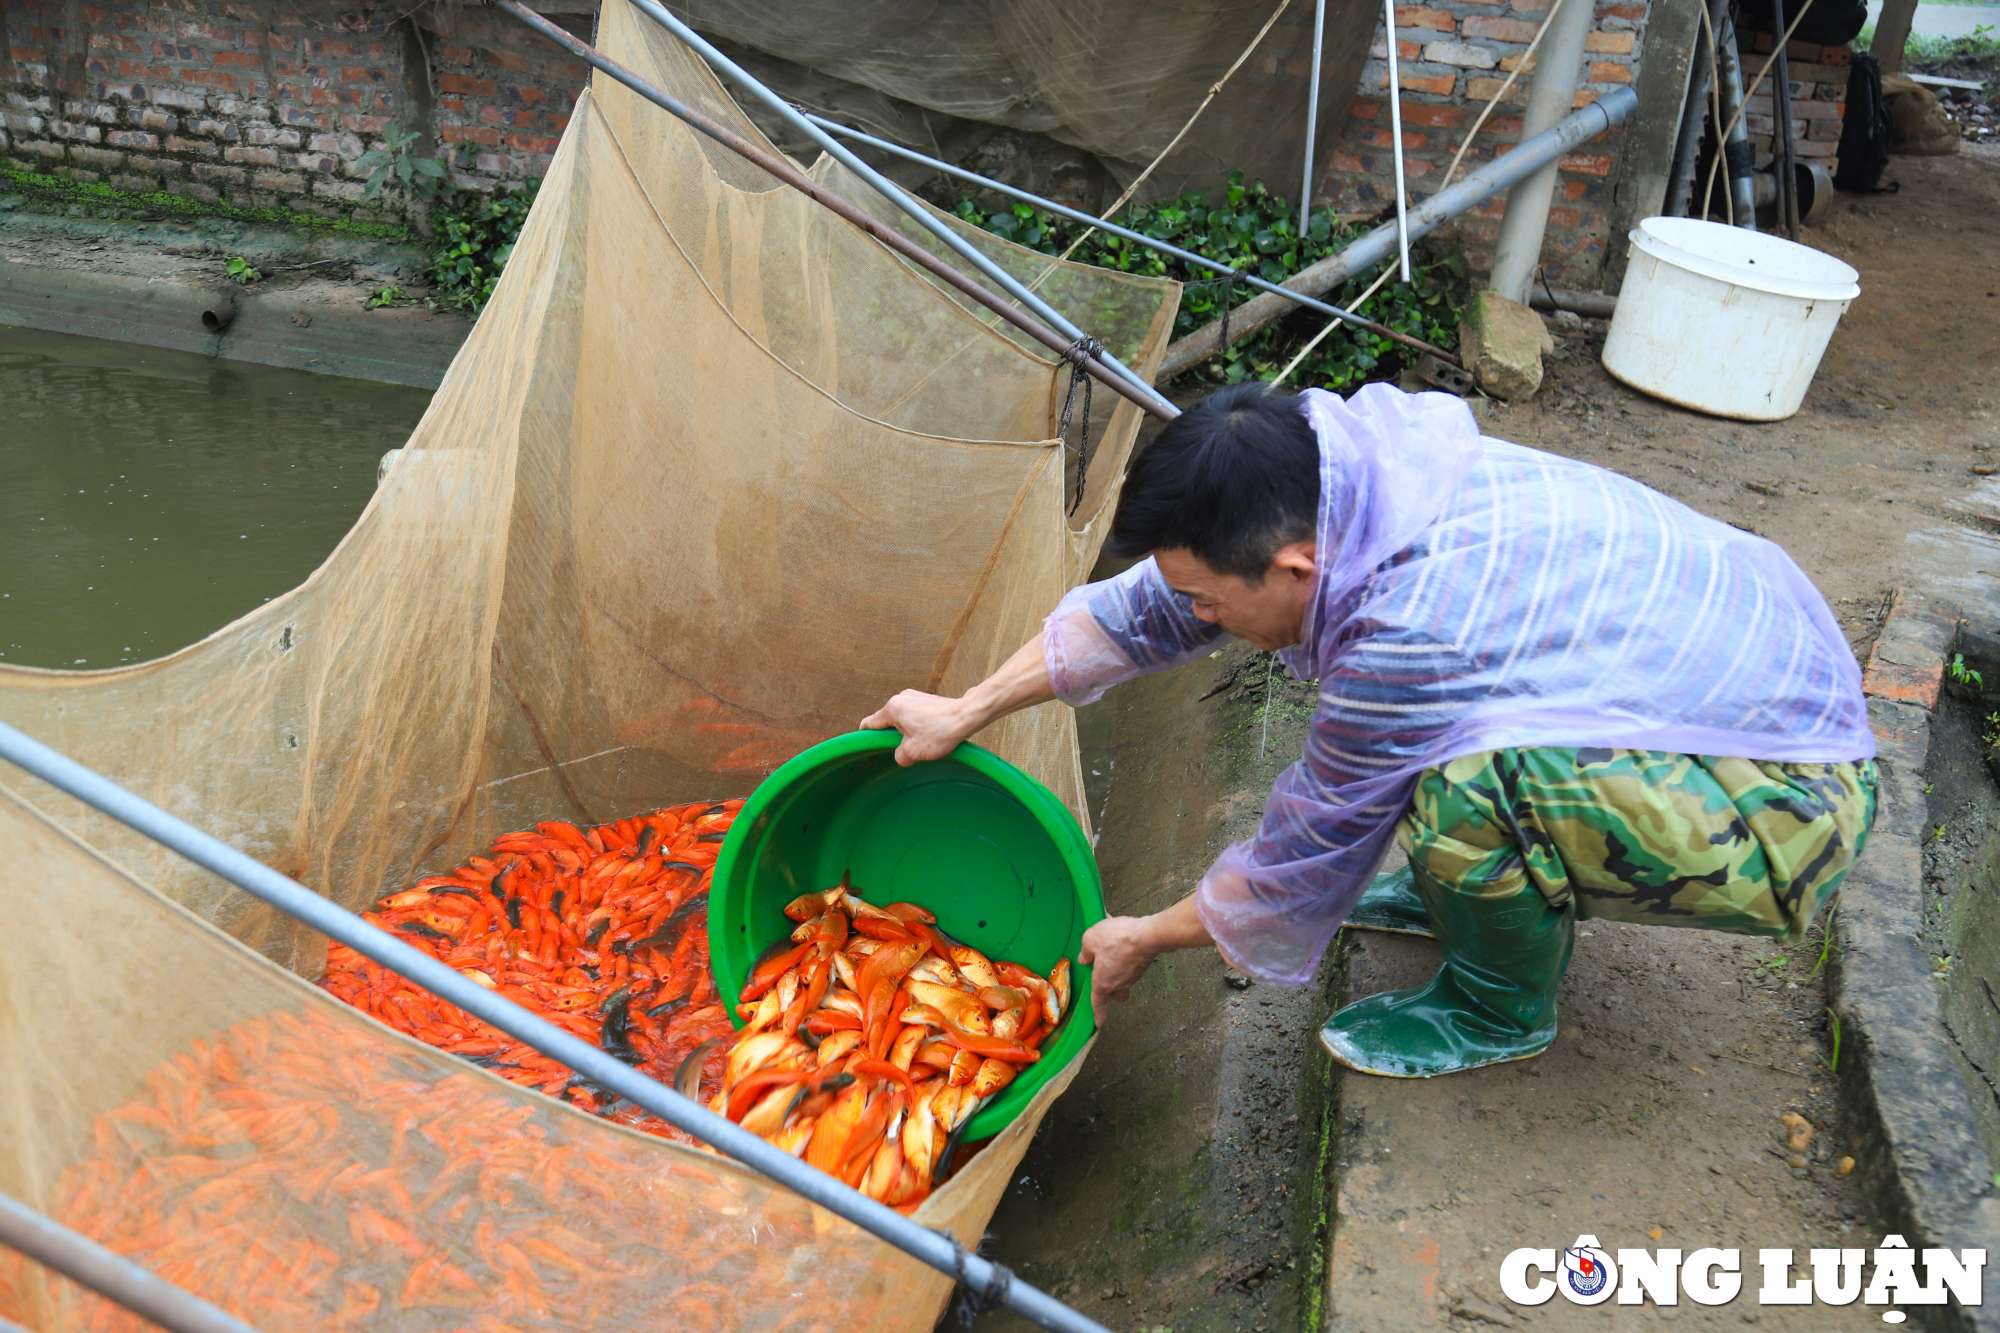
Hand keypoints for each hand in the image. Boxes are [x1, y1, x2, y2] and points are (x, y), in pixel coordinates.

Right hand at [860, 689, 978, 765]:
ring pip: (903, 720)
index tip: (864, 745)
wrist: (967, 716)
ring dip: (908, 733)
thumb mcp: (913, 752)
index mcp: (893, 708)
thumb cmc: (940, 731)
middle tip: (902, 751)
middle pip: (888, 722)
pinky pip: (916, 716)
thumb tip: (901, 756)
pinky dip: (918, 728)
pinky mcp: (928, 700)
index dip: (866, 736)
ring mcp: (916, 697)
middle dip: (893, 738)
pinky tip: (931, 737)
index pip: (870, 723)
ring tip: (922, 744)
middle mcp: (902, 698)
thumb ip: (899, 756)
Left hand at [1078, 915, 1163, 1021]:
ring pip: (1126, 981)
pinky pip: (1132, 966)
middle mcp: (1120, 984)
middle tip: (1107, 981)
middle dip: (1112, 992)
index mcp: (1103, 983)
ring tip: (1113, 953)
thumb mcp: (1091, 940)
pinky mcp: (1143, 965)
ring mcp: (1134, 975)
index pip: (1099, 1003)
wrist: (1147, 936)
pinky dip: (1127, 959)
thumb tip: (1084, 958)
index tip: (1100, 1024)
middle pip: (1117, 995)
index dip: (1099, 1015)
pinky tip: (1124, 945)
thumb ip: (1085, 951)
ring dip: (1120, 971)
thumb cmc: (1116, 940)